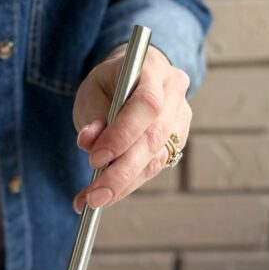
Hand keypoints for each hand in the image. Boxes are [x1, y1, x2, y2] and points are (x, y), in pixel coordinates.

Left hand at [71, 44, 190, 213]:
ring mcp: (181, 117)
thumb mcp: (92, 91)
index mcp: (153, 68)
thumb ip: (92, 116)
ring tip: (92, 200)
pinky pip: (154, 167)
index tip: (95, 159)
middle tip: (94, 196)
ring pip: (156, 158)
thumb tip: (87, 142)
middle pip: (154, 138)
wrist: (132, 81)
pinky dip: (128, 184)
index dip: (122, 135)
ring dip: (123, 185)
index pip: (146, 104)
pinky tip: (106, 195)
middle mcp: (174, 91)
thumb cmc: (109, 84)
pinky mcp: (178, 140)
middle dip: (121, 172)